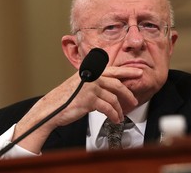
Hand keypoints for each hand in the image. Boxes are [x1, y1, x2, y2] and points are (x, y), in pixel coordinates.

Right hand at [13, 66, 141, 153]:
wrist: (51, 108)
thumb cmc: (66, 97)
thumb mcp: (81, 84)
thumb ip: (96, 82)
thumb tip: (112, 88)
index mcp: (91, 71)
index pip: (113, 70)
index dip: (128, 72)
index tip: (139, 73)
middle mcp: (92, 76)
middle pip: (117, 84)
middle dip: (128, 94)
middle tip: (134, 101)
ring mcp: (90, 87)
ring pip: (113, 98)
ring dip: (119, 110)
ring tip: (121, 116)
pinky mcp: (89, 99)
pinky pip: (107, 108)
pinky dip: (114, 115)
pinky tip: (115, 119)